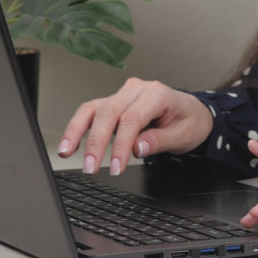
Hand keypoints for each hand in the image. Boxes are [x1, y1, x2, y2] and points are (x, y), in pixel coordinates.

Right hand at [57, 77, 212, 174]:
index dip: (121, 144)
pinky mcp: (113, 103)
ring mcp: (122, 95)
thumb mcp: (184, 134)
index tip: (116, 166)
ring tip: (66, 153)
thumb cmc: (189, 120)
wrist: (191, 111)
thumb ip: (160, 140)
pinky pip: (91, 112)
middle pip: (109, 113)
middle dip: (97, 143)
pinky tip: (69, 144)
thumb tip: (137, 148)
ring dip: (78, 132)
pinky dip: (77, 127)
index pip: (133, 118)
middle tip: (90, 168)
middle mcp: (136, 90)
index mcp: (157, 94)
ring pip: (94, 109)